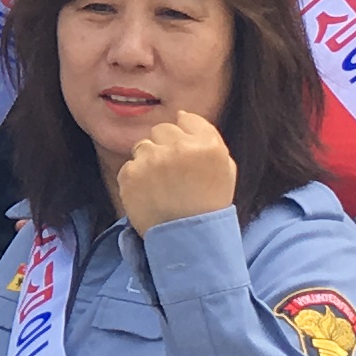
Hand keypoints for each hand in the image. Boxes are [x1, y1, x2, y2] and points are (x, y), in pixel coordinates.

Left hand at [114, 109, 235, 229]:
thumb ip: (208, 137)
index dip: (185, 138)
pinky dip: (135, 180)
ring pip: (142, 147)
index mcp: (208, 145)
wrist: (187, 240)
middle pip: (161, 130)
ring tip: (160, 187)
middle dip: (165, 147)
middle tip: (172, 175)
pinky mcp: (130, 174)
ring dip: (148, 162)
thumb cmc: (209, 204)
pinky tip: (149, 196)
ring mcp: (152, 160)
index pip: (187, 119)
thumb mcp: (225, 169)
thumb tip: (182, 115)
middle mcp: (180, 148)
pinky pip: (129, 166)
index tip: (186, 158)